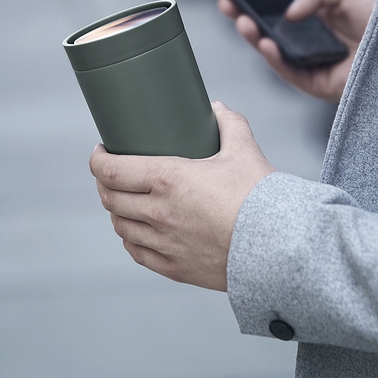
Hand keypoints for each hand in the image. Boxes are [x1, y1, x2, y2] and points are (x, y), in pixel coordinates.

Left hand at [89, 101, 274, 290]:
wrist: (280, 248)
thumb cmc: (261, 198)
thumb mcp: (244, 150)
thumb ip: (229, 124)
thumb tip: (217, 108)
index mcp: (168, 179)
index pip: (111, 170)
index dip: (97, 159)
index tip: (100, 151)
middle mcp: (159, 213)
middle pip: (110, 198)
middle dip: (105, 183)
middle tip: (111, 173)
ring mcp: (164, 243)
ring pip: (121, 227)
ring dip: (116, 211)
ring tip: (123, 200)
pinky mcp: (175, 268)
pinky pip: (138, 253)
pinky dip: (131, 239)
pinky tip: (136, 231)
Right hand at [219, 0, 377, 102]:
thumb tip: (288, 13)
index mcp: (314, 15)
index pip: (276, 9)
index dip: (254, 0)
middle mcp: (308, 40)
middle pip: (267, 31)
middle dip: (244, 17)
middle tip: (226, 5)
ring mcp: (310, 62)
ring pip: (273, 53)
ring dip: (254, 38)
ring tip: (243, 21)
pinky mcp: (317, 83)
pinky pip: (289, 72)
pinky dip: (275, 58)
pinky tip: (267, 43)